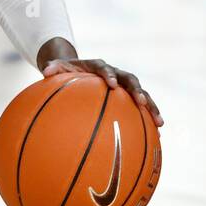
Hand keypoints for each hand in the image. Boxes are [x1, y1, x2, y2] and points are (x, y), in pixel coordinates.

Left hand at [42, 57, 162, 126]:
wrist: (79, 69)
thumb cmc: (67, 70)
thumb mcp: (58, 67)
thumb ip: (53, 67)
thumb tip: (45, 71)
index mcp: (99, 66)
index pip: (105, 68)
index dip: (109, 75)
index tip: (110, 84)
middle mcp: (116, 74)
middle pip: (131, 80)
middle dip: (138, 91)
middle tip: (142, 102)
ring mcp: (124, 86)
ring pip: (142, 95)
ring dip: (152, 107)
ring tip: (160, 124)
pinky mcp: (128, 98)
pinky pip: (141, 110)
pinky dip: (148, 122)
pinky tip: (157, 139)